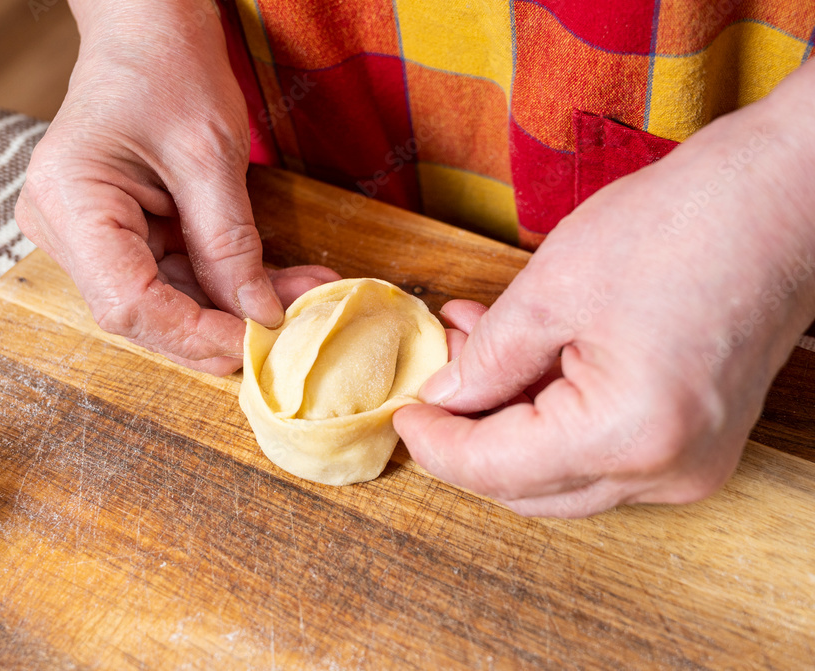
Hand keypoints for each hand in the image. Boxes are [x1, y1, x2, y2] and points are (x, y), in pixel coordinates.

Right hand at [16, 0, 337, 374]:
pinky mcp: (119, 234)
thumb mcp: (210, 155)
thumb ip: (230, 244)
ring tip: (302, 297)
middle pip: (143, 312)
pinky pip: (175, 276)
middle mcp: (64, 227)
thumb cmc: (169, 67)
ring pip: (166, 300)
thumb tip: (259, 317)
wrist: (148, 29)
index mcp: (69, 201)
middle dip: (220, 326)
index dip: (194, 333)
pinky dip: (227, 283)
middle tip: (287, 330)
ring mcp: (89, 234)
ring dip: (234, 307)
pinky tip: (279, 284)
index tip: (256, 342)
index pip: (127, 302)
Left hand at [394, 63, 814, 516]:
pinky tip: (523, 360)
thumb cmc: (680, 228)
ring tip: (473, 354)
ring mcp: (690, 466)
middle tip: (433, 386)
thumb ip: (487, 361)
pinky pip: (602, 451)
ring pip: (562, 474)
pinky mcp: (697, 444)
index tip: (403, 415)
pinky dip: (553, 417)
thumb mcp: (552, 290)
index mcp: (627, 436)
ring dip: (508, 425)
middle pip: (530, 487)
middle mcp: (666, 473)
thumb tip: (445, 399)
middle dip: (469, 440)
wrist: (778, 202)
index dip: (438, 445)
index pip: (497, 469)